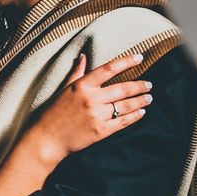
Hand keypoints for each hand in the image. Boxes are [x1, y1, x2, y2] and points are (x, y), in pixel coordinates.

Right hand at [26, 53, 153, 163]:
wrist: (48, 139)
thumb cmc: (53, 112)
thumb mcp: (64, 89)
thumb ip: (76, 73)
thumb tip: (83, 56)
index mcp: (82, 86)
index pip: (108, 69)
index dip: (126, 61)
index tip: (139, 57)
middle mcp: (91, 99)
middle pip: (123, 88)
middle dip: (140, 85)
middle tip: (149, 84)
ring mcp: (97, 115)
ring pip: (126, 105)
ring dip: (141, 101)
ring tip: (149, 97)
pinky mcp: (101, 131)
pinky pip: (123, 121)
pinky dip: (135, 116)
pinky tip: (141, 112)